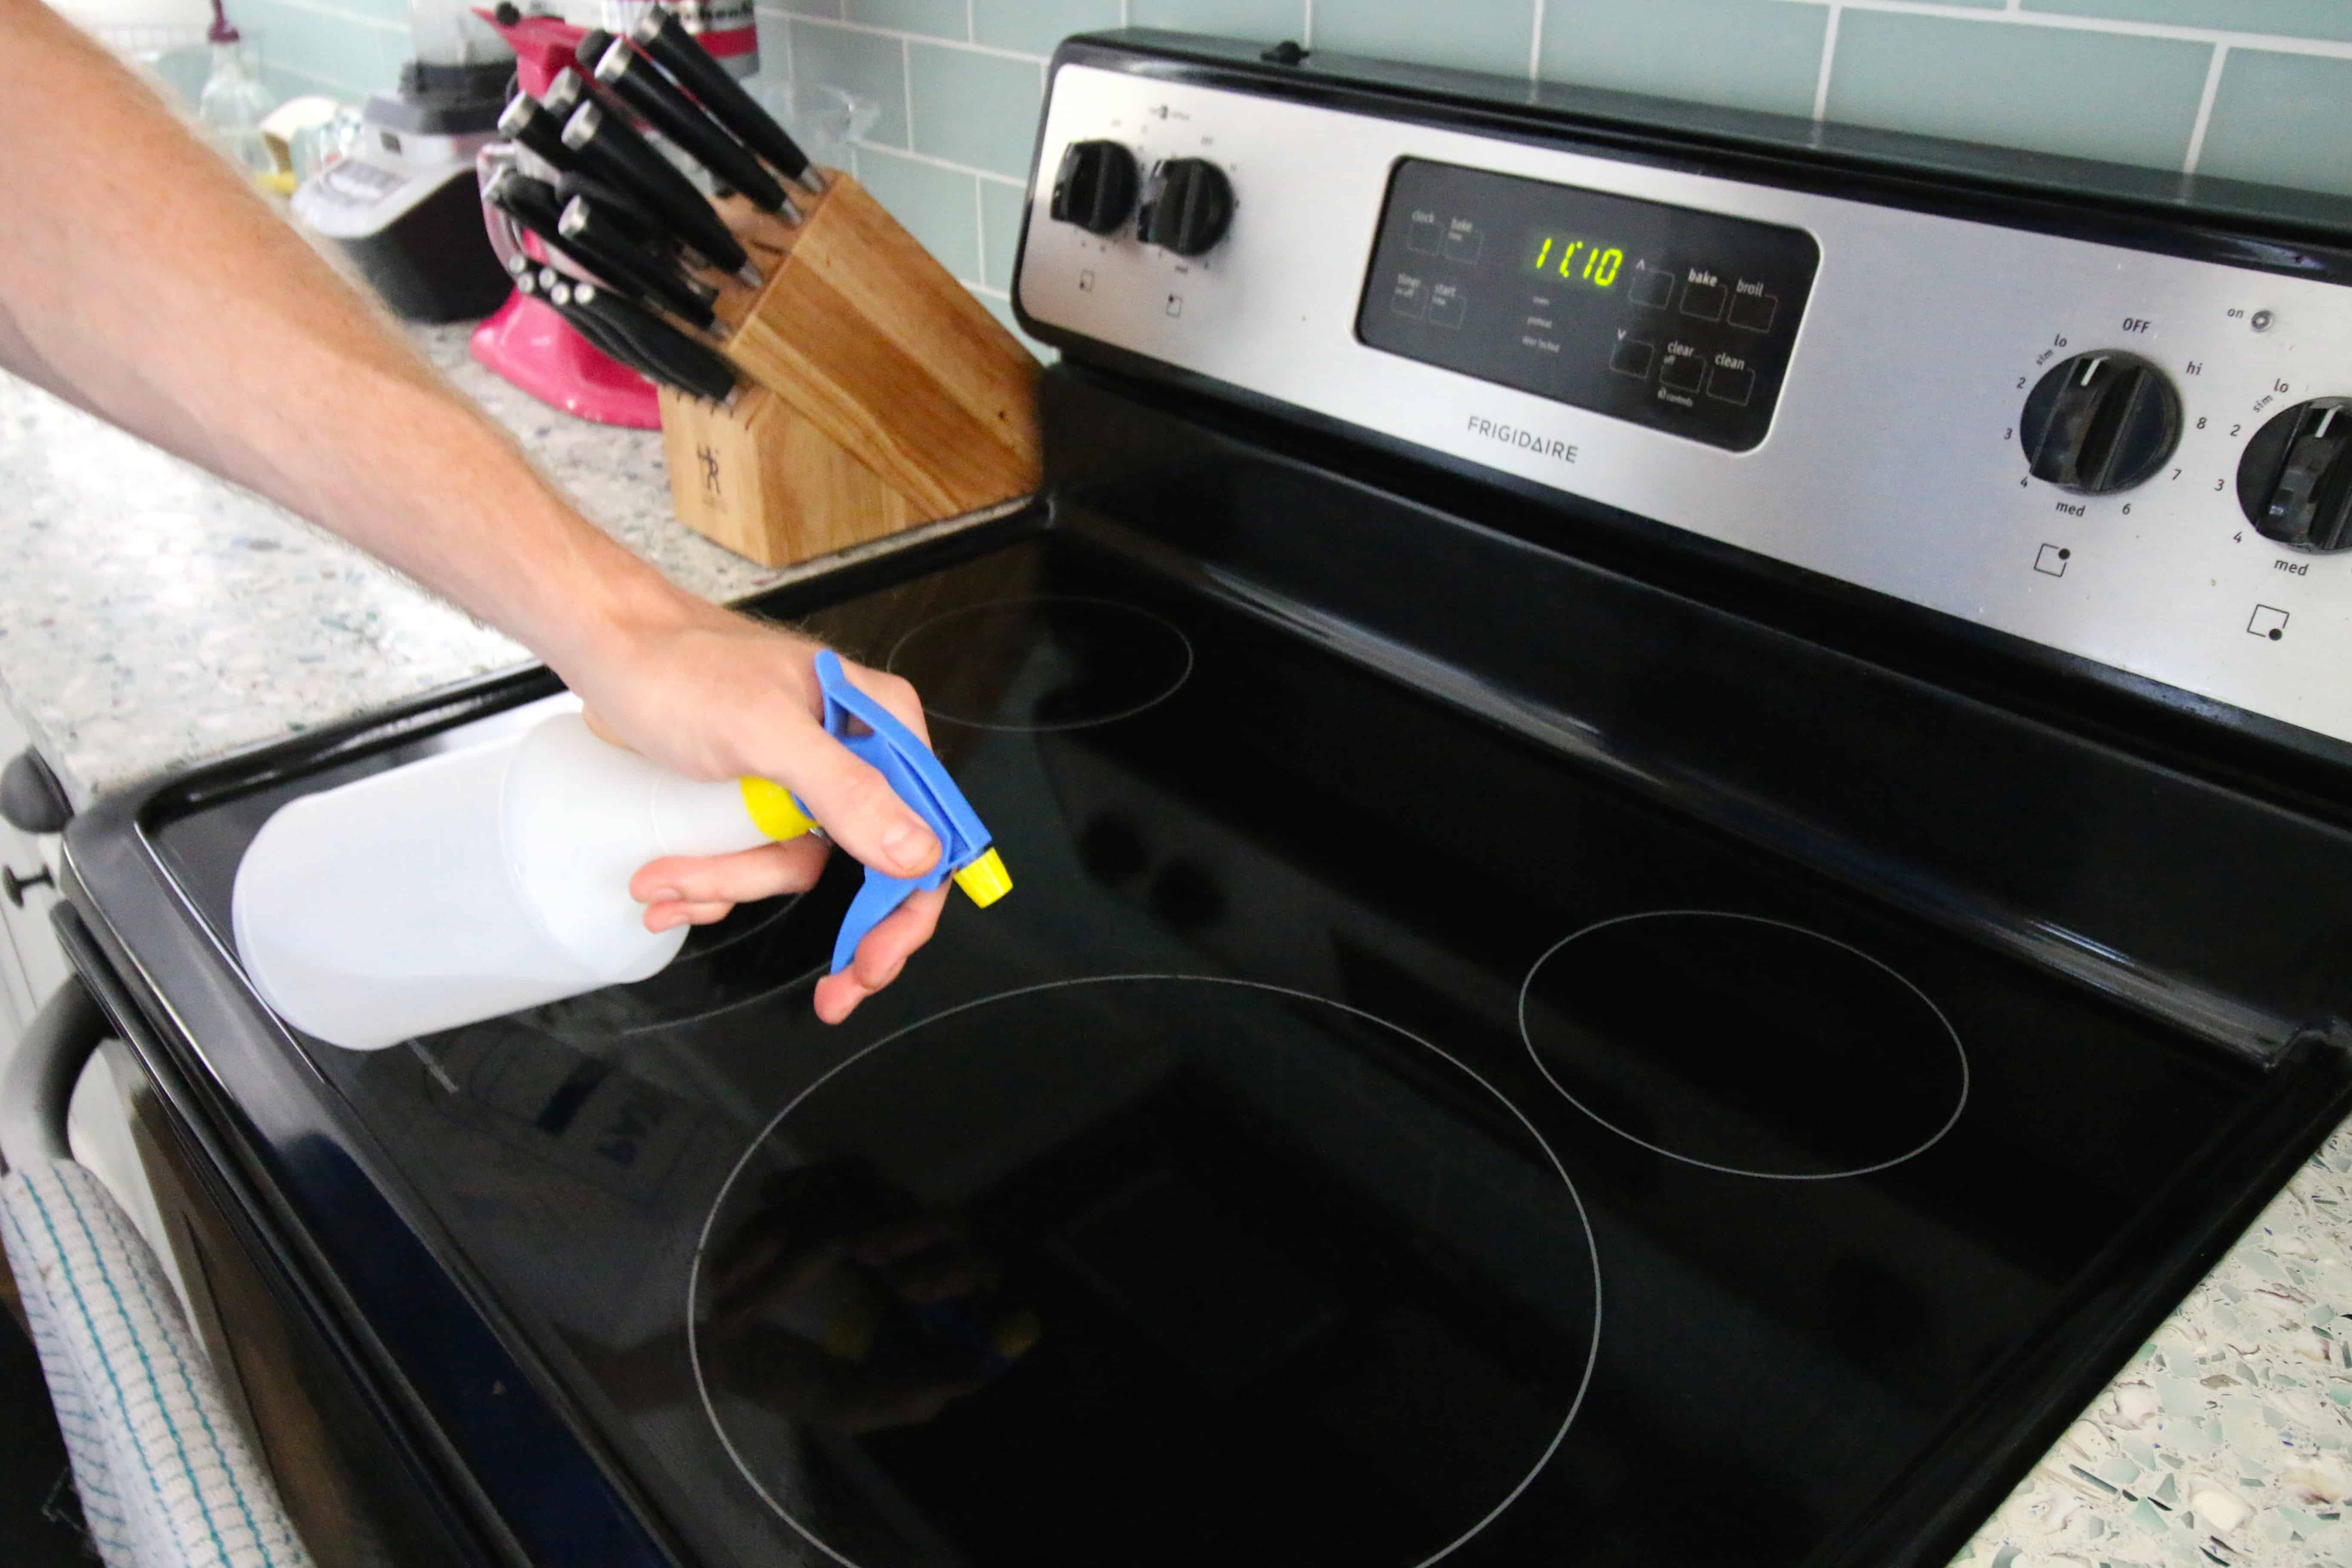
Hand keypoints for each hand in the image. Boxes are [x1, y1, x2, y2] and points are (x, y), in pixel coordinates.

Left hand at [560, 593, 950, 1023]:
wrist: (608, 650)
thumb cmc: (680, 669)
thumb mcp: (765, 732)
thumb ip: (848, 791)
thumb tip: (919, 853)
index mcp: (880, 726)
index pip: (927, 833)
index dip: (906, 909)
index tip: (872, 963)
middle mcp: (853, 753)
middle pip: (864, 866)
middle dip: (818, 919)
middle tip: (829, 992)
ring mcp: (804, 778)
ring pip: (792, 867)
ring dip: (728, 887)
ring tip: (664, 880)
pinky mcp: (758, 795)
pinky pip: (754, 859)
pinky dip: (711, 879)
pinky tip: (668, 877)